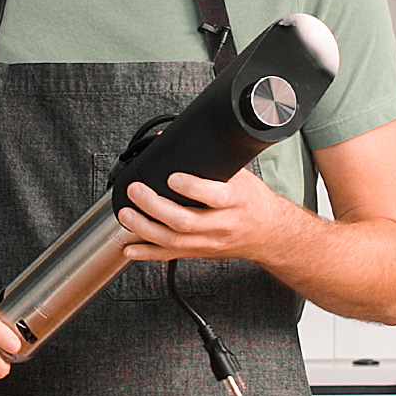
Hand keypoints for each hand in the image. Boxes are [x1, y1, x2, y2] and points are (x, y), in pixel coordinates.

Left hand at [117, 167, 293, 264]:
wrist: (269, 233)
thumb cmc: (252, 201)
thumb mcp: (240, 176)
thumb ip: (211, 162)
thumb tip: (172, 139)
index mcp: (236, 200)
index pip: (214, 196)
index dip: (191, 188)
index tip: (172, 177)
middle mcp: (222, 224)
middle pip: (185, 221)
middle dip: (155, 207)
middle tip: (137, 191)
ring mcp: (210, 241)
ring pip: (174, 240)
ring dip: (145, 229)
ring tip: (127, 215)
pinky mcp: (200, 252)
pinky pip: (170, 255)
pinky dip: (147, 253)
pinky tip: (130, 247)